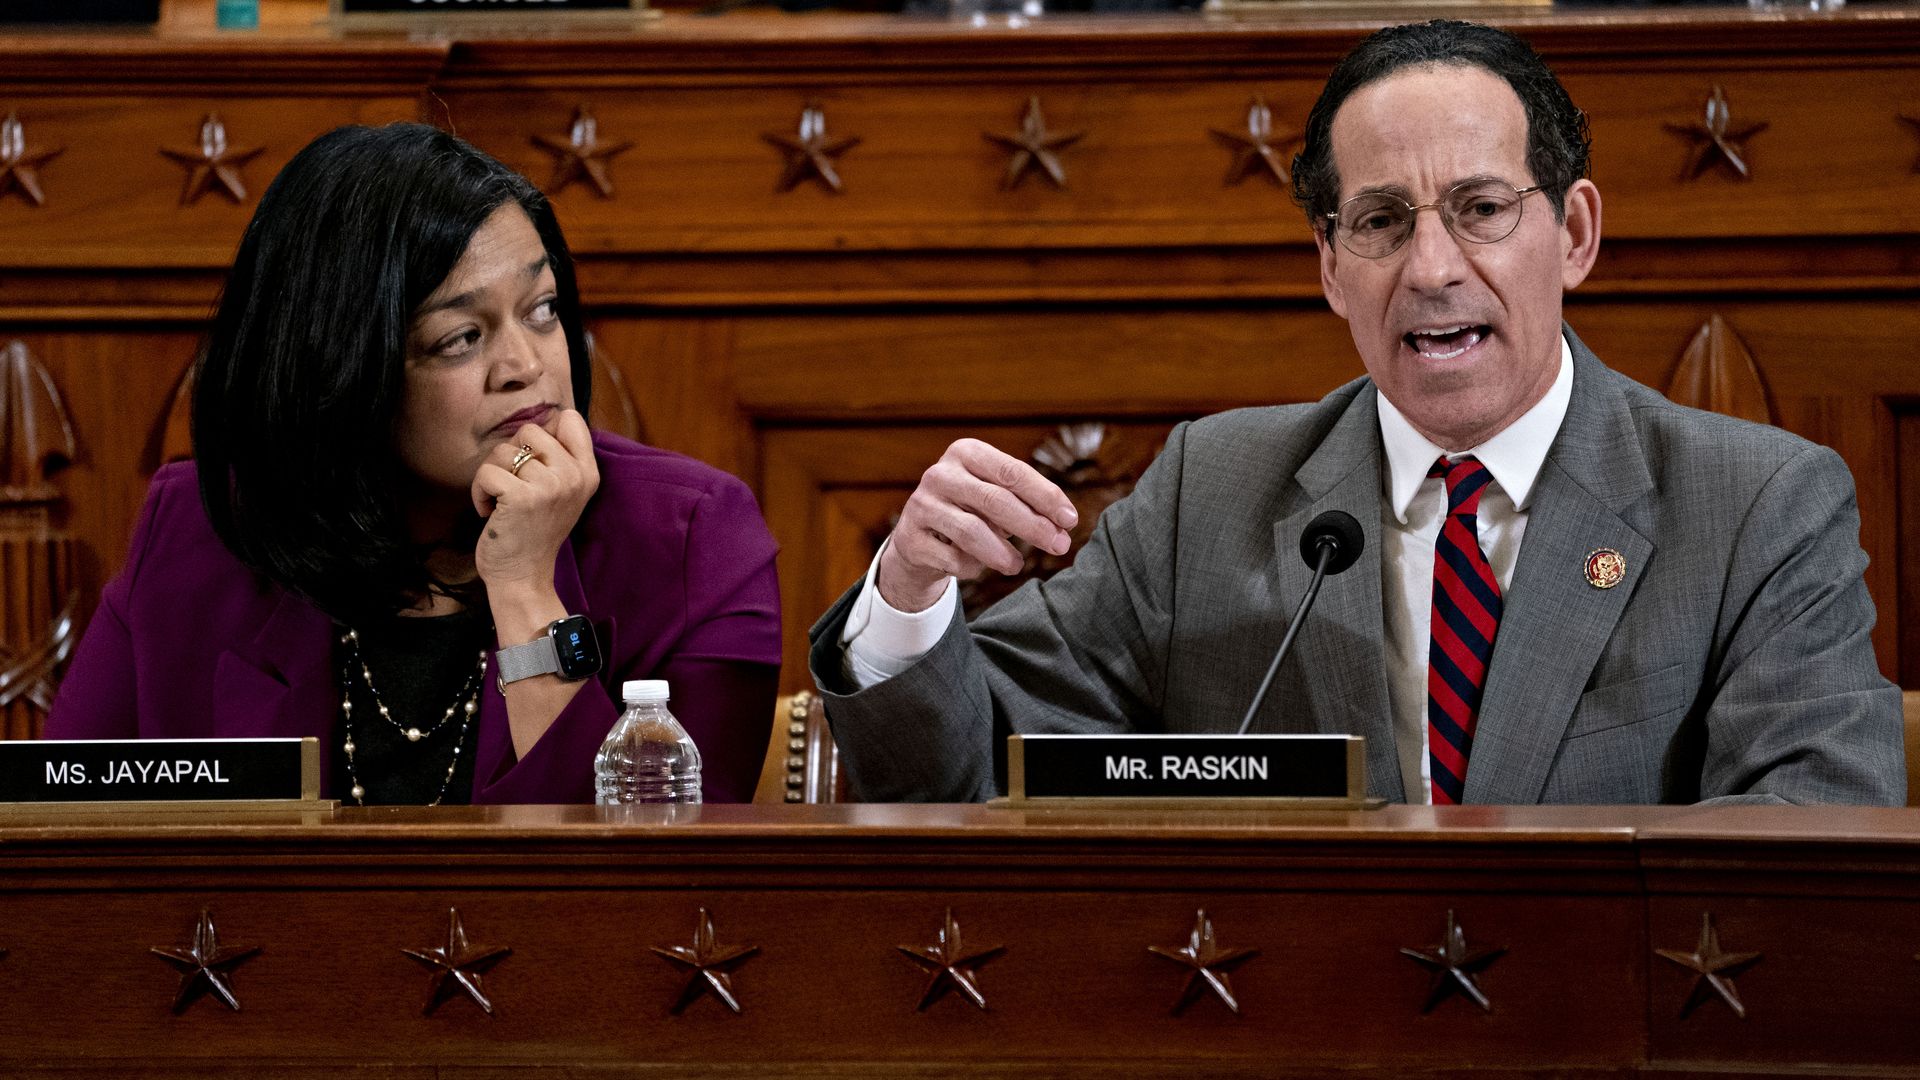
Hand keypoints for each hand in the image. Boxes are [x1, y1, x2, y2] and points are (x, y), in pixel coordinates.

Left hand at [471, 408, 599, 596]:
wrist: (523, 576)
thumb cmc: (534, 531)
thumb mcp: (562, 492)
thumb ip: (559, 457)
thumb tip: (545, 419)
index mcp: (588, 472)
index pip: (570, 419)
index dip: (544, 435)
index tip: (535, 465)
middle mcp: (574, 476)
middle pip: (530, 429)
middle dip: (512, 456)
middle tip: (514, 486)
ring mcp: (551, 486)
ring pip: (503, 450)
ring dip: (492, 476)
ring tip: (501, 502)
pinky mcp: (522, 497)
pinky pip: (486, 471)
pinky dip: (478, 492)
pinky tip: (488, 512)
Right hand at [878, 438, 1077, 612]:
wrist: (918, 539)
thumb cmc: (970, 513)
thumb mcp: (996, 498)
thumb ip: (1028, 504)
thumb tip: (1064, 524)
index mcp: (966, 453)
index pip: (1012, 472)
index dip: (1045, 496)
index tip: (1070, 519)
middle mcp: (940, 473)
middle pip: (995, 500)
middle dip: (1033, 526)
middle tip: (1059, 546)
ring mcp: (921, 505)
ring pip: (972, 531)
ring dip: (1003, 553)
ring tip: (1018, 565)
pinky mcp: (910, 538)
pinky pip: (952, 558)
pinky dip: (973, 567)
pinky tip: (979, 567)